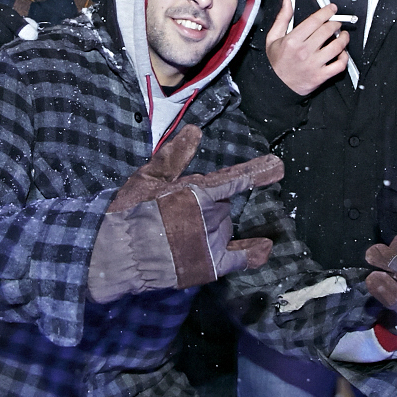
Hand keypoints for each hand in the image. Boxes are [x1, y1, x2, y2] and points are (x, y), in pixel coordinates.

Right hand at [87, 125, 283, 302]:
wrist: (119, 255)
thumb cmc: (131, 212)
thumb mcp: (148, 178)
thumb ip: (175, 156)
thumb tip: (195, 130)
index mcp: (199, 192)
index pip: (235, 179)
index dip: (258, 171)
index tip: (278, 166)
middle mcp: (213, 216)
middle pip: (222, 205)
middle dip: (208, 205)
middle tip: (178, 214)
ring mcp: (214, 242)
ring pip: (225, 226)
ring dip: (213, 226)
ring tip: (183, 234)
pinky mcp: (211, 265)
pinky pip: (241, 258)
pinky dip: (253, 252)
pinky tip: (264, 247)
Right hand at [266, 0, 348, 95]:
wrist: (275, 86)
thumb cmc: (276, 62)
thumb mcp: (273, 38)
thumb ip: (282, 18)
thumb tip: (287, 2)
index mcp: (292, 40)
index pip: (315, 20)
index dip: (327, 11)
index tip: (332, 9)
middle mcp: (304, 51)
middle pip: (328, 31)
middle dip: (336, 23)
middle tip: (336, 23)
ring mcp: (314, 64)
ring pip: (337, 46)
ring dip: (344, 38)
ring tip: (343, 35)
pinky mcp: (320, 76)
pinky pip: (339, 65)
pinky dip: (344, 57)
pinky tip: (342, 53)